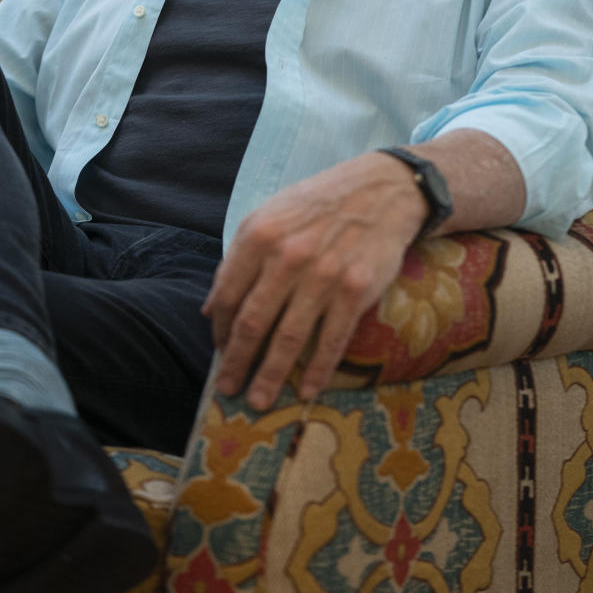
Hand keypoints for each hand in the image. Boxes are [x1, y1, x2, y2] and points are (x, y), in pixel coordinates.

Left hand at [202, 152, 426, 409]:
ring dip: (269, 375)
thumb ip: (238, 260)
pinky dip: (317, 371)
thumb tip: (212, 310)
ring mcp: (323, 276)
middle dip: (237, 362)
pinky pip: (331, 340)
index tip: (221, 351)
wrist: (380, 191)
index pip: (229, 295)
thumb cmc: (317, 205)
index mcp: (259, 236)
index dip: (221, 330)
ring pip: (288, 338)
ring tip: (257, 400)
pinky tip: (305, 391)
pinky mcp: (355, 290)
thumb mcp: (268, 217)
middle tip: (228, 390)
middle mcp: (287, 257)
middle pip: (253, 323)